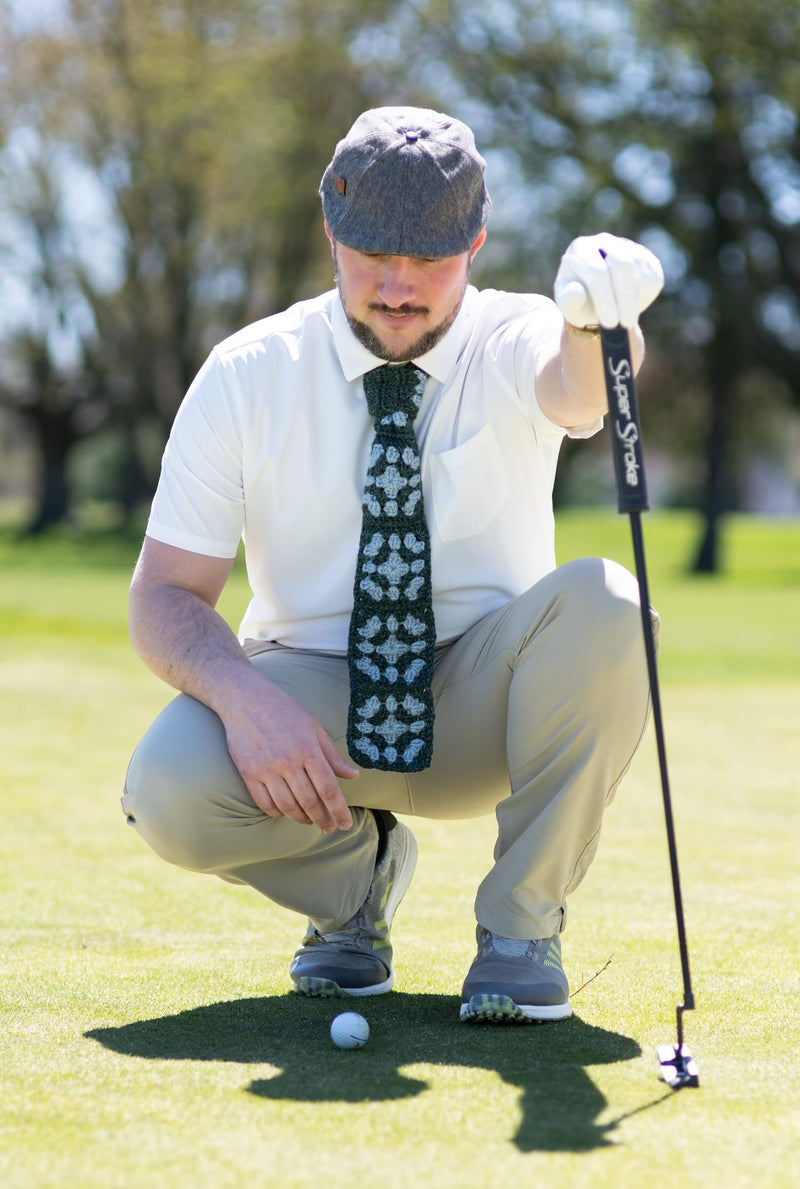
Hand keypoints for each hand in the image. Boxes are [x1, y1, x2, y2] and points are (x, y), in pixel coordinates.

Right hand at [222, 676, 358, 833]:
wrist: (245, 700)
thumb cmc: (284, 711)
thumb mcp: (314, 727)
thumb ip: (332, 755)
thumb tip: (353, 776)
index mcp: (308, 749)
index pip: (328, 788)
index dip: (339, 810)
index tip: (345, 824)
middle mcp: (288, 762)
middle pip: (310, 801)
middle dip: (322, 819)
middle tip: (329, 828)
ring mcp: (266, 769)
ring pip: (288, 806)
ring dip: (301, 819)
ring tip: (309, 822)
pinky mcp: (248, 773)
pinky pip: (264, 803)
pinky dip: (277, 812)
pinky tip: (286, 812)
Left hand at [554, 232, 663, 328]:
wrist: (594, 300)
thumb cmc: (579, 303)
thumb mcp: (569, 305)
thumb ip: (568, 300)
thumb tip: (575, 293)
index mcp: (581, 249)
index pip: (597, 271)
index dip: (605, 298)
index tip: (609, 323)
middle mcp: (605, 242)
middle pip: (623, 264)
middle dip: (625, 298)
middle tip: (626, 324)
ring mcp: (628, 247)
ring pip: (641, 271)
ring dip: (636, 300)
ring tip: (625, 319)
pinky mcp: (646, 257)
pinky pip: (654, 277)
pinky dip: (646, 297)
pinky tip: (633, 307)